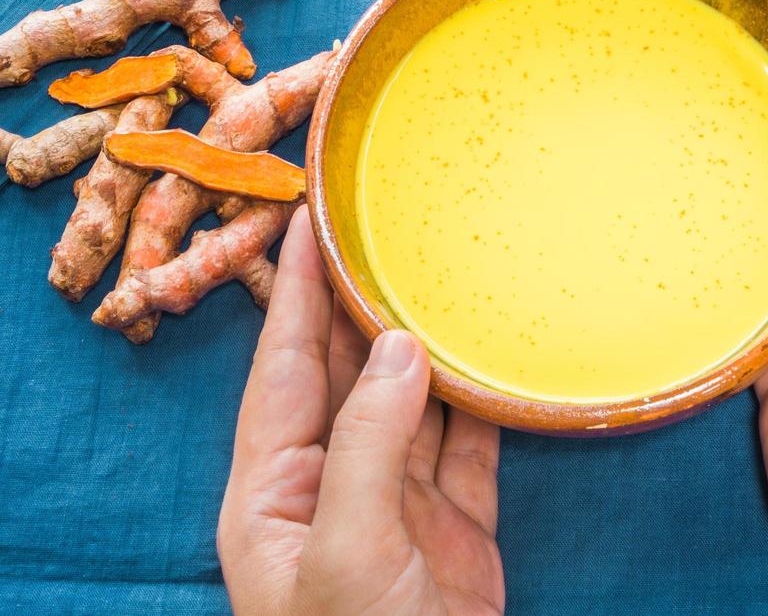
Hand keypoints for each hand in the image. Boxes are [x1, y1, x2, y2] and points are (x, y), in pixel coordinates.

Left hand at [218, 207, 503, 614]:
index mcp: (272, 488)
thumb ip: (369, 442)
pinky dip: (482, 396)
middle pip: (347, 368)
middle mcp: (329, 481)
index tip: (311, 215)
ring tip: (446, 266)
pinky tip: (495, 348)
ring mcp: (394, 500)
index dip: (297, 287)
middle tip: (389, 220)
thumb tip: (403, 344)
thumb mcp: (346, 552)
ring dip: (427, 337)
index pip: (283, 362)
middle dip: (365, 297)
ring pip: (411, 397)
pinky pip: (468, 442)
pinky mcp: (453, 523)